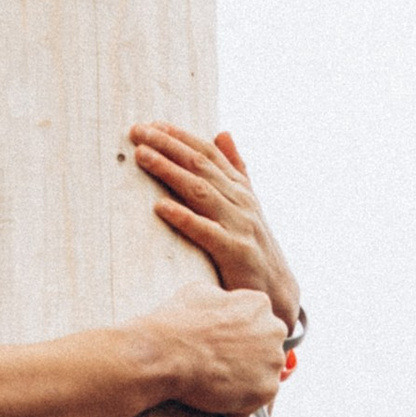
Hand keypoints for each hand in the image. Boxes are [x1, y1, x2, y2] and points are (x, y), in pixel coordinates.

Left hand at [132, 122, 301, 338]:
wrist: (277, 291)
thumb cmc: (253, 247)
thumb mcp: (247, 204)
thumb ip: (235, 168)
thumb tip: (222, 133)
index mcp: (240, 188)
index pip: (208, 153)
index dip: (180, 136)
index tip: (152, 124)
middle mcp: (241, 201)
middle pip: (200, 165)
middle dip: (168, 145)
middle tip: (138, 132)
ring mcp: (239, 225)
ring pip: (200, 191)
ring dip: (169, 171)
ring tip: (143, 157)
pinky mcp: (235, 253)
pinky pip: (205, 232)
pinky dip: (183, 217)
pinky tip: (160, 207)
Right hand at [138, 283, 288, 416]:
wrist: (166, 355)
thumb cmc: (177, 323)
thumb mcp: (199, 292)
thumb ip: (222, 299)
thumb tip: (222, 303)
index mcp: (259, 304)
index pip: (259, 322)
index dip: (240, 336)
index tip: (223, 345)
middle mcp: (274, 330)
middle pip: (266, 348)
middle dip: (249, 357)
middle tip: (221, 365)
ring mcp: (273, 361)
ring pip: (264, 374)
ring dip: (246, 380)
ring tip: (217, 382)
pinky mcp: (267, 389)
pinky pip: (258, 399)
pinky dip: (240, 402)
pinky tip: (218, 396)